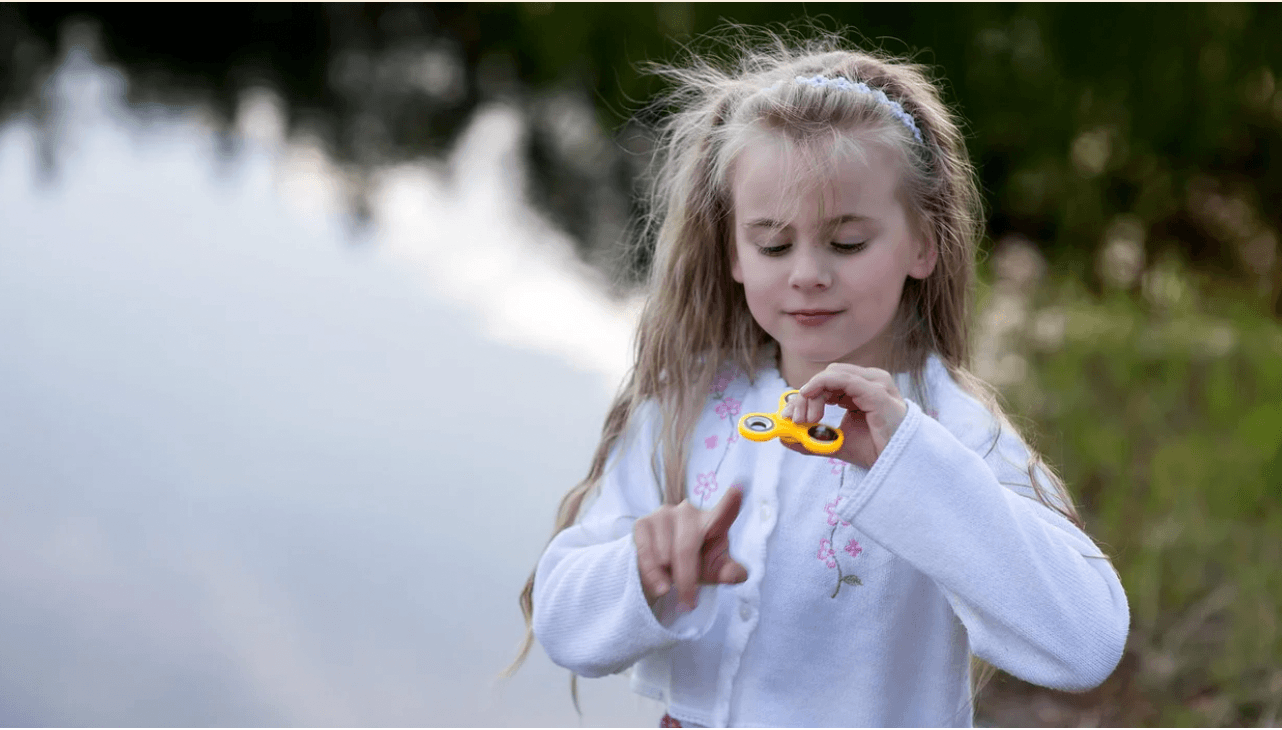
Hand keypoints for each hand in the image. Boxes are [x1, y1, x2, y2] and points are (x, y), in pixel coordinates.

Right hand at [633, 487, 747, 610]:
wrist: (662, 569)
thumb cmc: (696, 565)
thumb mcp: (714, 572)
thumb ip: (727, 572)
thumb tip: (738, 574)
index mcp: (714, 522)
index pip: (724, 512)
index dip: (730, 502)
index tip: (740, 488)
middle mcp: (689, 511)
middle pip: (685, 548)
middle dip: (686, 579)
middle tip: (688, 604)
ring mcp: (665, 513)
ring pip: (664, 554)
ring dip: (667, 577)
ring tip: (671, 585)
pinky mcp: (643, 522)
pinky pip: (646, 552)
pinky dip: (652, 574)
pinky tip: (658, 585)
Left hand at [780, 364, 907, 468]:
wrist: (899, 466)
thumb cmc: (875, 451)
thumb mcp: (836, 443)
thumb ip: (811, 439)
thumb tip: (784, 436)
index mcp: (862, 389)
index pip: (826, 383)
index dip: (804, 397)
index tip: (788, 416)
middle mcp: (870, 381)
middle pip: (826, 377)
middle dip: (804, 398)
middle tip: (795, 421)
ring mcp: (875, 384)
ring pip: (831, 376)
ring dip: (811, 395)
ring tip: (807, 420)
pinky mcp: (876, 392)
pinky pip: (842, 378)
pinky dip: (820, 385)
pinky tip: (810, 400)